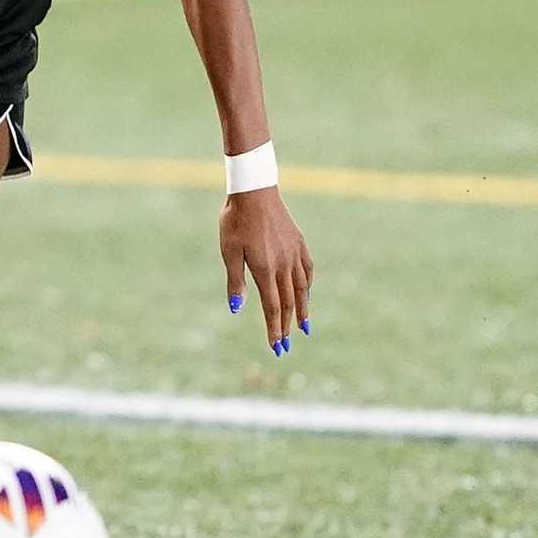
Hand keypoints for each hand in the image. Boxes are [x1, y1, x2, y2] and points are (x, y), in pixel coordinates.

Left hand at [220, 187, 313, 355]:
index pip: (272, 307)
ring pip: (302, 289)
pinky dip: (308, 285)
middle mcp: (283, 265)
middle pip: (289, 303)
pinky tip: (307, 292)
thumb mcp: (229, 251)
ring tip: (305, 327)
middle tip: (286, 346)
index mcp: (264, 269)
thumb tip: (237, 309)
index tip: (276, 346)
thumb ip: (235, 281)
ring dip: (302, 310)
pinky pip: (307, 269)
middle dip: (287, 327)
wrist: (255, 191)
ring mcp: (294, 253)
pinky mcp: (299, 243)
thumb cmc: (236, 221)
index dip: (274, 328)